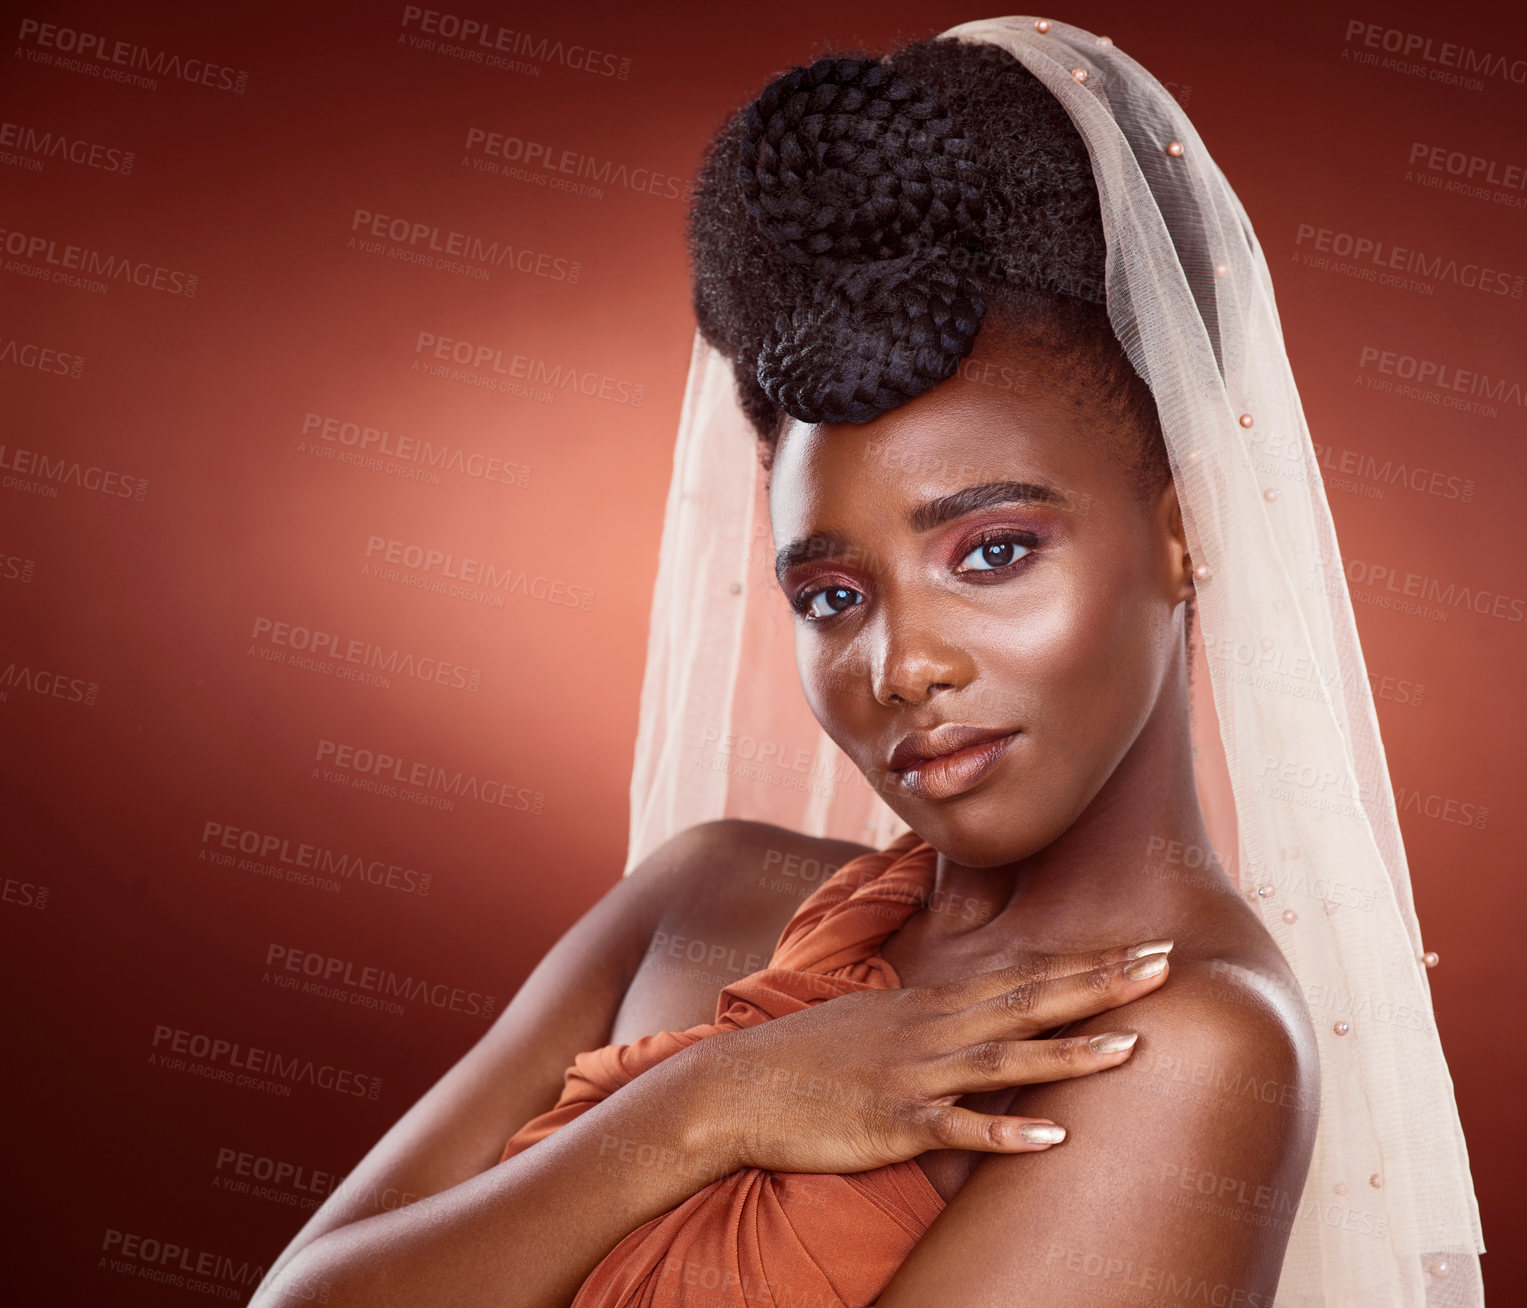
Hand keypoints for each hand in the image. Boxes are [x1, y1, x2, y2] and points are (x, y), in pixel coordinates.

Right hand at [695, 940, 1172, 1175]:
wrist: (737, 1086)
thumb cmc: (809, 1056)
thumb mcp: (875, 1017)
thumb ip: (932, 1012)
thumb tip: (978, 1007)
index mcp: (933, 1005)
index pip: (1026, 976)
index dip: (1089, 965)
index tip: (1150, 948)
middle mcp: (932, 1030)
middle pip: (1028, 1001)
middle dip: (1099, 985)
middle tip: (1166, 964)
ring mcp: (913, 1074)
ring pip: (1003, 1059)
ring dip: (1068, 1053)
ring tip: (1132, 1048)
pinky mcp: (891, 1121)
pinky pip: (955, 1130)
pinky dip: (1003, 1134)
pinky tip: (1051, 1140)